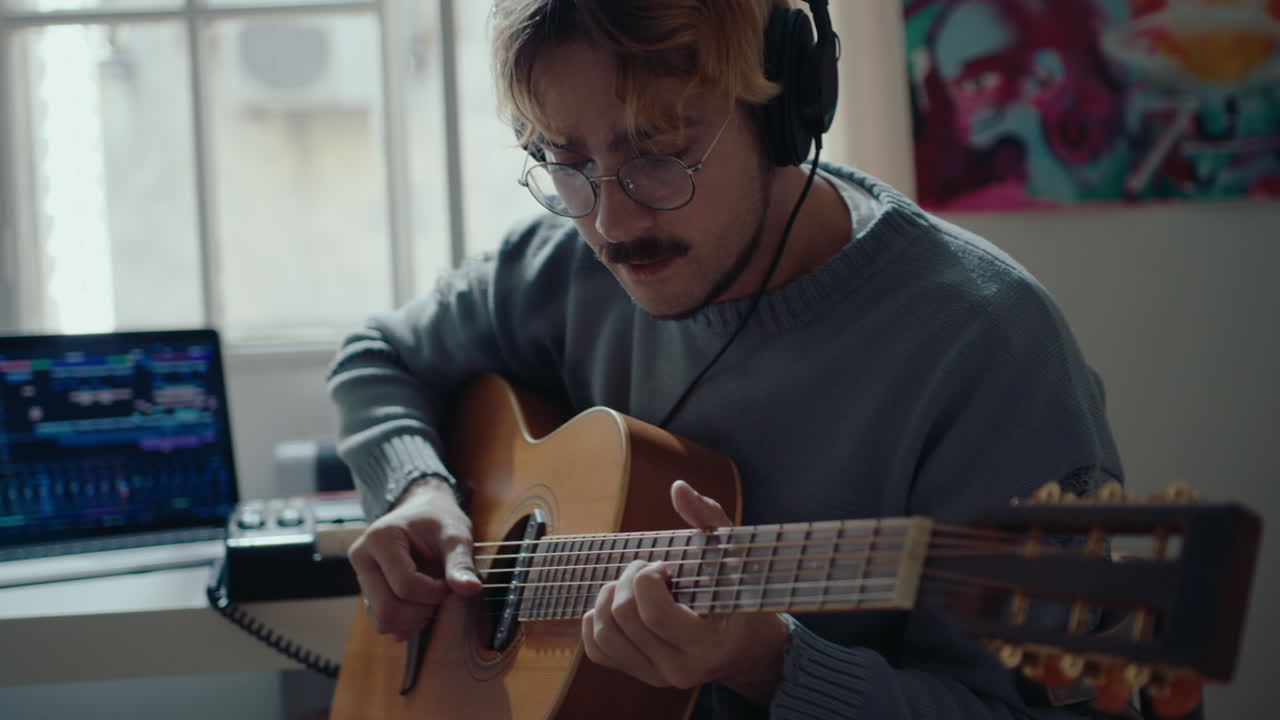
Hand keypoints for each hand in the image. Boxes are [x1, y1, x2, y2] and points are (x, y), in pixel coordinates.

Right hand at [348, 475, 481, 640]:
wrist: (424, 510)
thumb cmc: (440, 520)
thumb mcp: (455, 535)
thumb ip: (461, 563)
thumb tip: (472, 590)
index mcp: (379, 539)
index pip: (405, 586)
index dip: (435, 592)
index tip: (450, 581)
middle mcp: (362, 558)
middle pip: (388, 609)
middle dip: (422, 610)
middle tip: (441, 592)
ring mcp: (361, 576)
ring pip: (383, 620)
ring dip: (414, 618)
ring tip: (432, 596)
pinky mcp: (367, 591)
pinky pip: (382, 622)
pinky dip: (405, 622)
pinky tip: (422, 604)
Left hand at [581, 480, 790, 704]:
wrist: (746, 645)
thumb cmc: (741, 592)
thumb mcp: (734, 555)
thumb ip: (709, 519)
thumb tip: (679, 488)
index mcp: (706, 645)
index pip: (653, 612)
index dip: (648, 578)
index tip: (664, 566)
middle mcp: (678, 668)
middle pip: (624, 616)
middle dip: (629, 579)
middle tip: (648, 569)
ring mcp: (655, 675)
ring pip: (605, 634)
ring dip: (609, 597)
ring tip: (633, 584)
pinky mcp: (639, 673)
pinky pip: (598, 650)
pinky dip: (595, 621)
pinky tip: (614, 603)